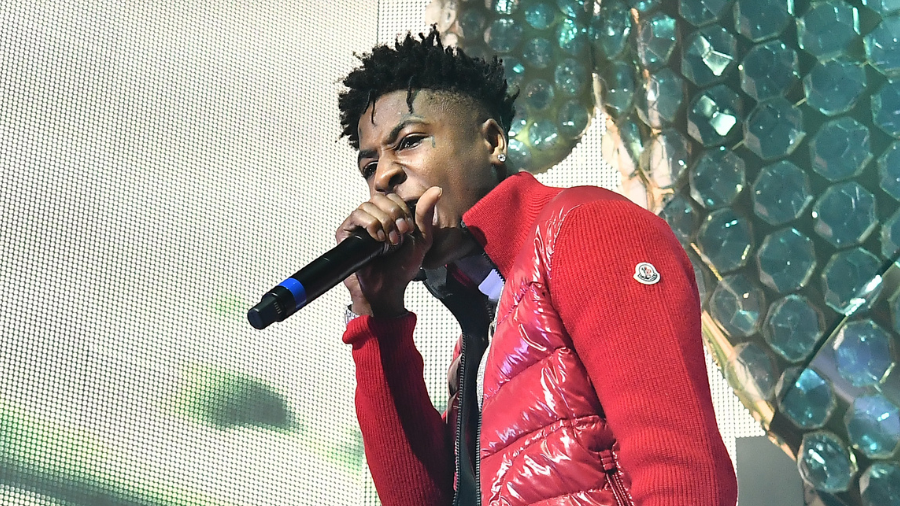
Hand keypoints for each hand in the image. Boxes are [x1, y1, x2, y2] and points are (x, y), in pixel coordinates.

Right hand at [336, 187, 442, 316]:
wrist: (387, 288)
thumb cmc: (402, 268)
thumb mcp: (422, 239)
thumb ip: (425, 214)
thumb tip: (436, 191)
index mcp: (389, 217)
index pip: (392, 197)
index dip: (402, 209)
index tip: (408, 229)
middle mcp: (373, 218)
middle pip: (380, 198)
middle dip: (394, 215)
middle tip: (399, 235)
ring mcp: (359, 225)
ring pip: (368, 205)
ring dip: (383, 222)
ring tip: (389, 241)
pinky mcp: (346, 232)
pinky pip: (357, 215)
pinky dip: (371, 225)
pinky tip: (378, 239)